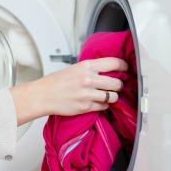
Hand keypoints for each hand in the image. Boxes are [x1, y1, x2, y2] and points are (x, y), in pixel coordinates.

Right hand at [10, 58, 127, 125]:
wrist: (43, 95)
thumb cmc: (56, 82)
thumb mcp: (75, 68)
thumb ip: (91, 68)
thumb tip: (108, 70)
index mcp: (86, 66)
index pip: (114, 63)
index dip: (124, 66)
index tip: (126, 69)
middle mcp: (89, 79)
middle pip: (117, 82)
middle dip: (119, 85)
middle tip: (116, 86)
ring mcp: (88, 94)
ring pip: (113, 97)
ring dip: (112, 97)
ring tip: (107, 95)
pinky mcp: (86, 107)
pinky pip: (104, 107)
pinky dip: (103, 105)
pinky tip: (98, 102)